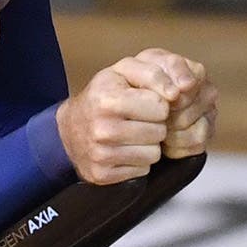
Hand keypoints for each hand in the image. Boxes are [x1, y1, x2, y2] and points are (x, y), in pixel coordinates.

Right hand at [56, 49, 213, 184]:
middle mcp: (102, 129)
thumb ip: (154, 73)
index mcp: (108, 99)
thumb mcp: (124, 72)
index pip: (160, 106)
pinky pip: (142, 171)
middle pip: (159, 132)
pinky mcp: (102, 174)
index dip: (158, 104)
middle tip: (137, 120)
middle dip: (154, 125)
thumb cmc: (103, 95)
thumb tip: (176, 93)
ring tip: (131, 135)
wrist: (70, 128)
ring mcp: (100, 154)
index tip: (145, 102)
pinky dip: (137, 161)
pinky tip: (124, 150)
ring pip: (153, 154)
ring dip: (148, 145)